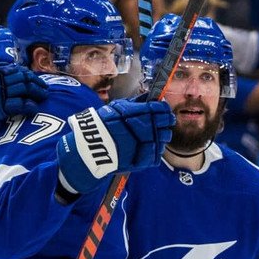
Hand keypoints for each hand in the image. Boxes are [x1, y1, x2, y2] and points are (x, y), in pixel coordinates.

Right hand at [0, 63, 48, 147]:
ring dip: (37, 92)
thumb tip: (5, 70)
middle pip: (23, 78)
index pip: (15, 69)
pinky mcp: (0, 109)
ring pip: (24, 89)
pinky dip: (29, 105)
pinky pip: (20, 104)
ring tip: (44, 96)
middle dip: (36, 82)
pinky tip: (34, 107)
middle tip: (45, 88)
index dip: (28, 73)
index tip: (35, 78)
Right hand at [56, 99, 174, 196]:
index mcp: (129, 115)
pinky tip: (154, 145)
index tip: (165, 108)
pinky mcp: (140, 161)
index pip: (154, 109)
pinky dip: (157, 149)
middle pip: (161, 123)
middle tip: (168, 119)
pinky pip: (156, 154)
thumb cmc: (100, 127)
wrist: (89, 150)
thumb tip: (150, 97)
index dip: (162, 108)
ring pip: (161, 138)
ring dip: (164, 134)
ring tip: (162, 132)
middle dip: (166, 120)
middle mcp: (136, 130)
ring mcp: (139, 146)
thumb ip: (134, 103)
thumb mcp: (114, 109)